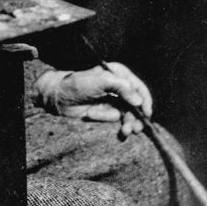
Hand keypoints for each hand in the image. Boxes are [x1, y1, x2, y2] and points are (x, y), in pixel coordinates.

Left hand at [36, 63, 152, 137]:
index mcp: (118, 74)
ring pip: (131, 113)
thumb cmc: (78, 85)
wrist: (60, 99)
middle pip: (137, 102)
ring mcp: (115, 100)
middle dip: (138, 116)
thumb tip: (138, 101)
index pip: (138, 86)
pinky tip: (124, 132)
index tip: (146, 113)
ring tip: (127, 131)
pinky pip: (122, 120)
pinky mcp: (109, 112)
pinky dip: (125, 126)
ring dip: (132, 123)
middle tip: (136, 127)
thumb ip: (121, 87)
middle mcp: (119, 86)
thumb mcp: (100, 81)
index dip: (145, 100)